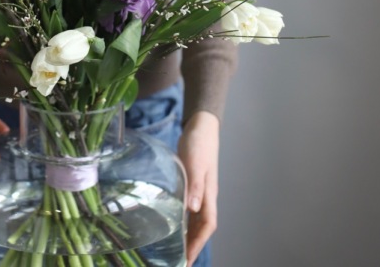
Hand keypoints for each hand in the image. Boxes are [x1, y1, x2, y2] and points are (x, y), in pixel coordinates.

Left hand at [177, 110, 219, 265]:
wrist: (200, 126)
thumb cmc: (199, 143)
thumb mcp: (195, 162)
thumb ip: (195, 183)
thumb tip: (192, 209)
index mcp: (208, 193)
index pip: (207, 226)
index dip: (199, 244)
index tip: (188, 260)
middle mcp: (204, 195)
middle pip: (201, 226)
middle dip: (192, 245)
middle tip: (178, 260)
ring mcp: (198, 189)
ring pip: (194, 218)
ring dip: (186, 233)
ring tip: (173, 247)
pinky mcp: (190, 182)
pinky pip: (187, 206)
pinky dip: (181, 217)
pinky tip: (171, 220)